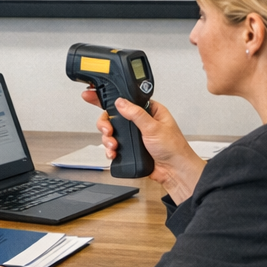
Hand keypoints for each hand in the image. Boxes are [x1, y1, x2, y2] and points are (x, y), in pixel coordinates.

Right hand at [81, 89, 205, 202]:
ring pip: (112, 131)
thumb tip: (121, 102)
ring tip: (113, 145)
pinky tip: (113, 153)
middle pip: (113, 116)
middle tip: (108, 130)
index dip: (109, 97)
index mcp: (149, 110)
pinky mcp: (130, 147)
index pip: (126, 100)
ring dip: (108, 139)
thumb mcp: (154, 127)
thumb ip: (136, 114)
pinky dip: (110, 149)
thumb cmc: (174, 149)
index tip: (92, 94)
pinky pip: (113, 145)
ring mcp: (134, 135)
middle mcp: (140, 121)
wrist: (174, 172)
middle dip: (107, 124)